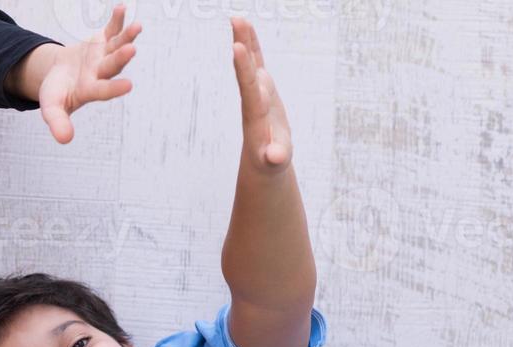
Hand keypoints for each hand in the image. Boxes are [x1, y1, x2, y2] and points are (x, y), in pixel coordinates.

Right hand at [35, 4, 141, 143]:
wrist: (60, 75)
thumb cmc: (56, 93)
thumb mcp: (51, 108)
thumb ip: (57, 123)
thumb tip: (65, 140)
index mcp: (89, 90)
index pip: (102, 90)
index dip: (113, 88)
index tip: (128, 85)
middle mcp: (100, 73)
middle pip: (112, 65)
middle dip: (121, 58)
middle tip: (131, 50)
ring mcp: (104, 56)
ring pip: (118, 46)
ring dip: (127, 36)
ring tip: (137, 26)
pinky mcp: (103, 41)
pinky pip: (112, 29)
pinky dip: (117, 20)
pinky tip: (122, 8)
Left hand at [231, 17, 292, 172]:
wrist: (263, 161)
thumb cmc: (270, 163)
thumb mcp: (275, 162)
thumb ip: (276, 157)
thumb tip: (276, 157)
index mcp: (255, 115)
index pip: (248, 89)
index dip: (243, 69)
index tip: (235, 48)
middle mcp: (253, 99)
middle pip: (246, 69)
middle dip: (242, 45)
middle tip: (236, 21)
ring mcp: (256, 92)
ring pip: (249, 62)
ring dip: (244, 39)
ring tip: (238, 17)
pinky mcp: (262, 89)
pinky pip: (256, 63)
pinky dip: (252, 46)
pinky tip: (245, 29)